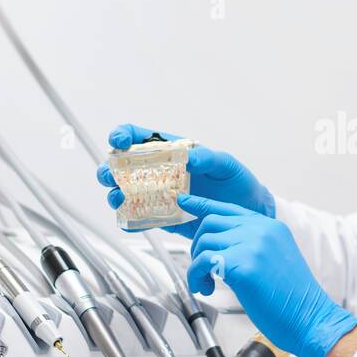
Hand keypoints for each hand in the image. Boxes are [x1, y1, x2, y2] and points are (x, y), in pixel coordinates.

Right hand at [96, 124, 275, 236]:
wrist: (246, 212)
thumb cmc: (236, 182)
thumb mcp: (227, 165)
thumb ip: (209, 158)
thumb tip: (190, 158)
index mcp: (172, 152)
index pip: (139, 138)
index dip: (122, 135)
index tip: (119, 141)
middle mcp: (160, 173)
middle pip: (123, 166)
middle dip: (110, 169)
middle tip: (112, 176)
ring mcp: (159, 196)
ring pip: (125, 193)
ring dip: (115, 195)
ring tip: (119, 198)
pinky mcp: (163, 218)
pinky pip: (140, 219)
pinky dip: (130, 220)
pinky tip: (129, 220)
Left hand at [180, 194, 356, 356]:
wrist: (309, 318)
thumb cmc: (293, 299)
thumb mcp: (275, 260)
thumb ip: (253, 246)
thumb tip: (224, 248)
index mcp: (270, 227)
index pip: (229, 208)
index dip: (202, 205)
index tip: (184, 202)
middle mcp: (262, 230)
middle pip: (211, 222)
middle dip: (198, 245)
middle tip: (201, 268)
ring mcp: (253, 245)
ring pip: (204, 242)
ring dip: (196, 265)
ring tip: (205, 283)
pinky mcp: (243, 264)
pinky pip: (203, 262)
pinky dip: (196, 277)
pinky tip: (206, 288)